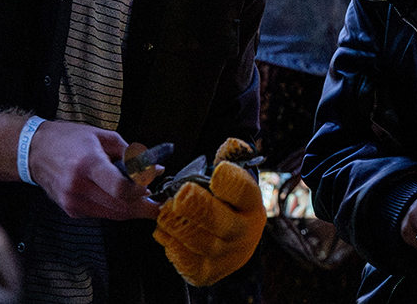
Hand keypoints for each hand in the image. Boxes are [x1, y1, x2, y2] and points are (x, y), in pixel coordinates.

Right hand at [29, 120, 160, 220]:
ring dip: (133, 210)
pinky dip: (116, 208)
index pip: (120, 189)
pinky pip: (101, 214)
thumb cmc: (70, 139)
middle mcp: (79, 187)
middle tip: (158, 202)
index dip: (141, 191)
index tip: (153, 186)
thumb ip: (130, 154)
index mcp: (88, 164)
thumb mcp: (104, 137)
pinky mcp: (71, 211)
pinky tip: (123, 199)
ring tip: (146, 200)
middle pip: (120, 207)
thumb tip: (154, 169)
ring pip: (113, 214)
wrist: (34, 151)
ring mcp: (73, 202)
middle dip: (144, 207)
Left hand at [153, 160, 266, 285]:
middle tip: (179, 195)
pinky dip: (172, 246)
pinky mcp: (209, 272)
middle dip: (197, 207)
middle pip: (220, 221)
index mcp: (251, 203)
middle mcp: (244, 232)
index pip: (244, 190)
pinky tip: (165, 232)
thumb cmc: (228, 200)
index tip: (216, 173)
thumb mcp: (234, 175)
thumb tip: (231, 143)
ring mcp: (227, 255)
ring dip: (176, 225)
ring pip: (200, 243)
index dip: (230, 181)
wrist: (236, 238)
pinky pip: (187, 262)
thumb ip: (231, 155)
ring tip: (164, 212)